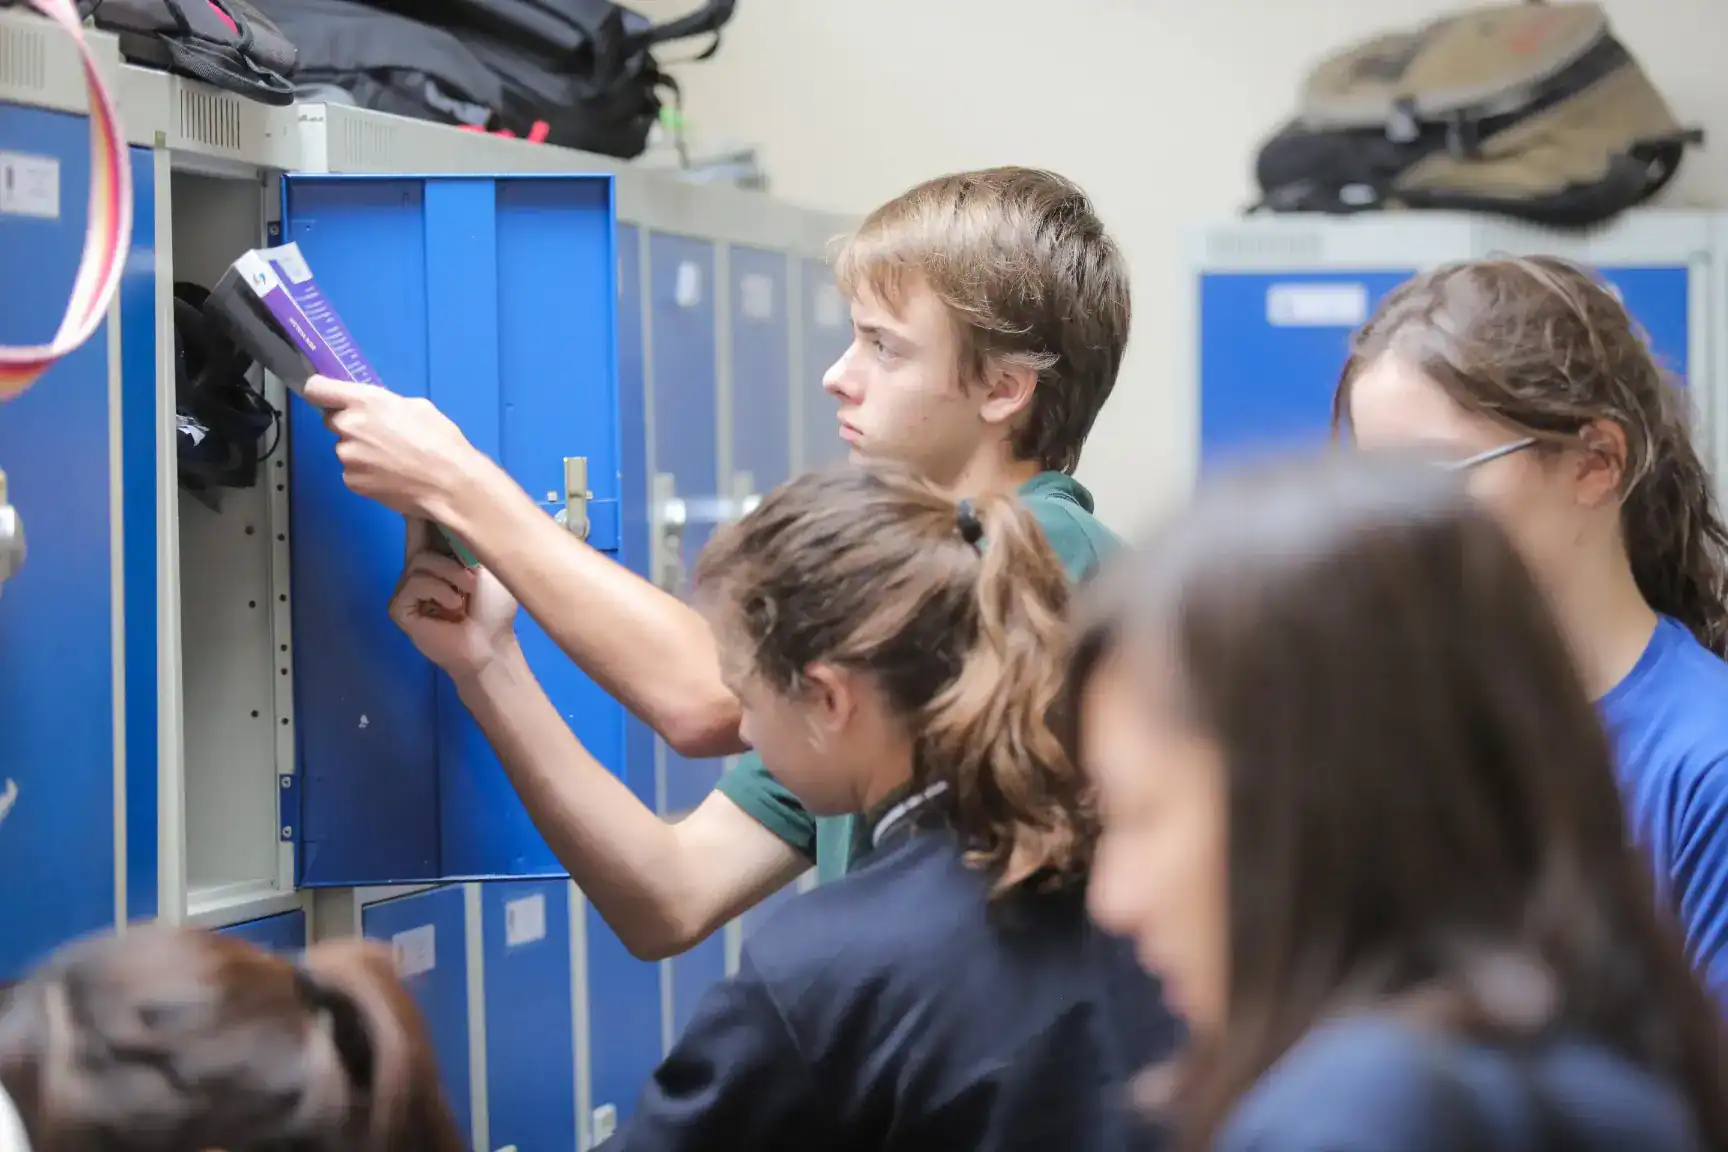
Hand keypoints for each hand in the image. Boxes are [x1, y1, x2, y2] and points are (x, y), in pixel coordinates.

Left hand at [303, 375, 480, 520]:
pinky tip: (390, 477)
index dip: (321, 390)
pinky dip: (366, 473)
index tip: (328, 396)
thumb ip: (385, 404)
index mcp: (364, 401)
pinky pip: (353, 472)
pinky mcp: (351, 481)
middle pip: (333, 420)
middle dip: (350, 425)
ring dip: (361, 451)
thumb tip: (375, 411)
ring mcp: (346, 456)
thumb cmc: (440, 441)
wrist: (448, 485)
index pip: (317, 388)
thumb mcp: (417, 407)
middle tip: (379, 435)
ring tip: (392, 461)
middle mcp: (348, 426)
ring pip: (346, 448)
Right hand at [389, 518, 520, 679]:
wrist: (490, 645)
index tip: (425, 485)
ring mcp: (406, 588)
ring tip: (468, 592)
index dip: (423, 508)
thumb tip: (466, 505)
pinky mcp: (400, 607)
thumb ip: (473, 540)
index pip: (423, 526)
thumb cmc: (494, 608)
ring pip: (420, 560)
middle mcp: (418, 569)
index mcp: (438, 557)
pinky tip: (453, 607)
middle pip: (418, 536)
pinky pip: (414, 583)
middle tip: (463, 552)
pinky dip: (440, 591)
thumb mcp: (491, 566)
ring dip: (452, 574)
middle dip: (444, 539)